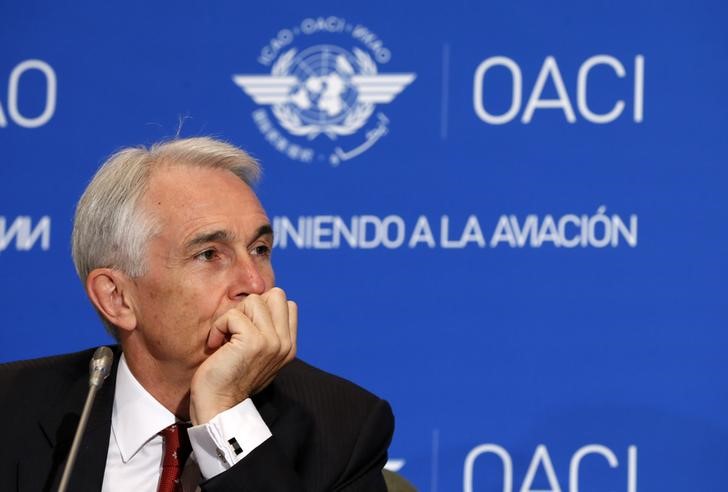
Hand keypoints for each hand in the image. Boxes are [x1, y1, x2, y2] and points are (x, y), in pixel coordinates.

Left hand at [189, 287, 296, 424]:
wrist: (219, 406)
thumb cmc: (230, 378)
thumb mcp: (258, 354)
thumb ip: (267, 331)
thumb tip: (259, 303)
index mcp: (289, 346)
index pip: (286, 304)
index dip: (262, 309)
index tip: (246, 330)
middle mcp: (285, 343)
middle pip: (276, 295)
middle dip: (251, 307)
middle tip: (237, 329)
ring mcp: (272, 342)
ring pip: (254, 300)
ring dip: (233, 316)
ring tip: (226, 337)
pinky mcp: (253, 342)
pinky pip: (234, 315)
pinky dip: (219, 326)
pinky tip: (216, 344)